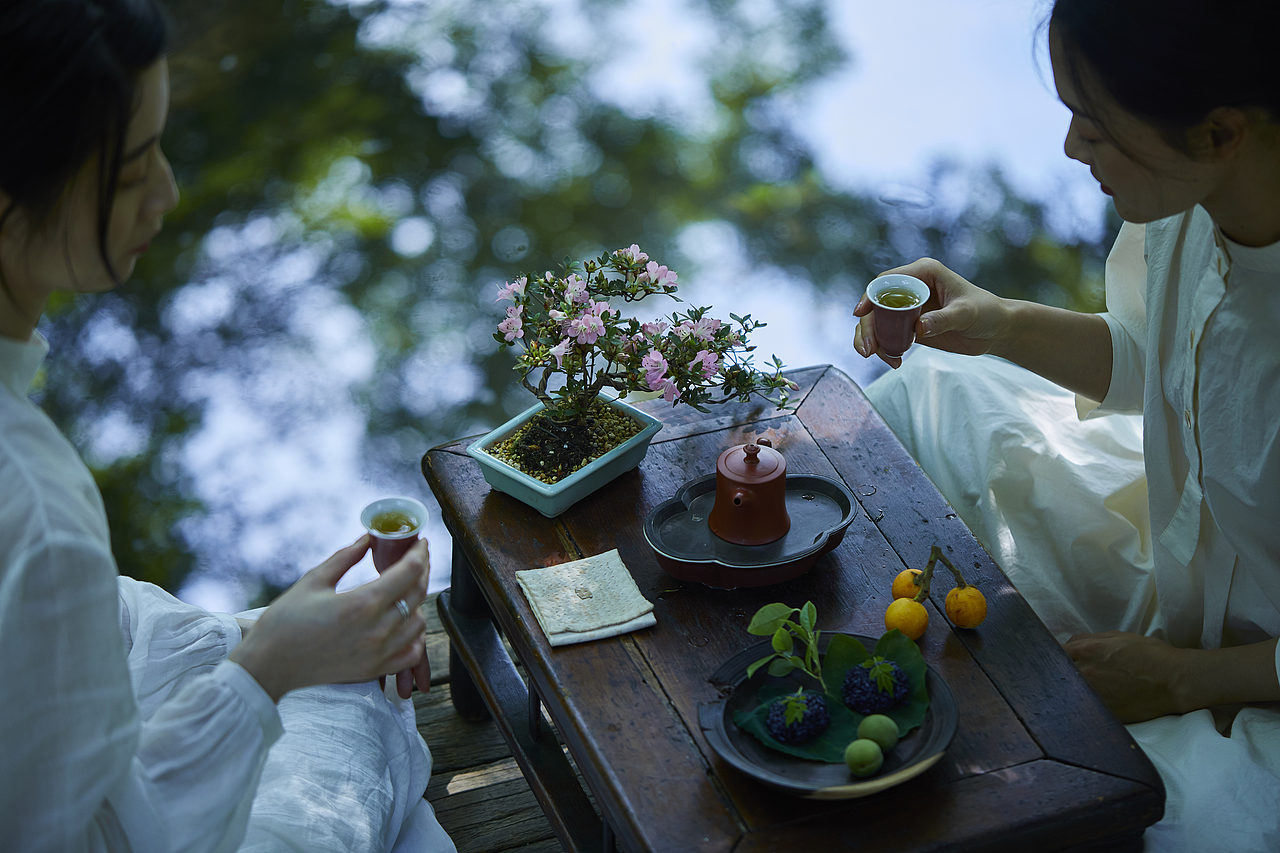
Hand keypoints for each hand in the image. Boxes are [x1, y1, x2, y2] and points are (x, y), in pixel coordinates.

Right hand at [230, 535, 430, 701]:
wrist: (268, 664)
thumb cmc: (285, 621)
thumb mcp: (314, 580)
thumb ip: (347, 557)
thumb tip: (369, 538)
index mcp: (362, 603)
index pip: (408, 572)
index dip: (419, 552)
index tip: (421, 542)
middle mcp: (377, 629)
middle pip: (417, 594)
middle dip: (422, 571)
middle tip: (417, 559)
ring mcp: (378, 653)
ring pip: (419, 623)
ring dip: (417, 603)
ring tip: (406, 590)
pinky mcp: (374, 670)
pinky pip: (411, 652)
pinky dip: (415, 636)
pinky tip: (405, 624)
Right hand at [853, 258, 1010, 366]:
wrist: (995, 329)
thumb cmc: (986, 312)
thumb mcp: (966, 314)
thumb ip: (943, 320)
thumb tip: (917, 328)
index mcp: (924, 273)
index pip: (887, 281)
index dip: (870, 296)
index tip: (861, 313)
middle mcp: (911, 287)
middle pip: (876, 304)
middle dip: (867, 326)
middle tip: (868, 349)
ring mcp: (908, 307)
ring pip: (876, 321)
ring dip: (871, 339)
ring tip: (876, 357)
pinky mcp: (909, 326)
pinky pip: (886, 335)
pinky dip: (884, 348)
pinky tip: (894, 361)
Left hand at [1064, 631, 1188, 722]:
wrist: (1175, 681)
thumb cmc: (1151, 655)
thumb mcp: (1118, 637)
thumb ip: (1089, 639)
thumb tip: (1070, 644)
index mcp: (1087, 650)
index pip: (1054, 652)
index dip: (1056, 657)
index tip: (1059, 661)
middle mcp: (1086, 672)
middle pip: (1059, 673)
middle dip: (1062, 674)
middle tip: (1069, 677)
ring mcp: (1093, 694)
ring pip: (1069, 693)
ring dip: (1071, 691)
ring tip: (1081, 690)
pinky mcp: (1104, 712)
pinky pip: (1085, 708)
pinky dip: (1085, 706)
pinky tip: (1092, 703)